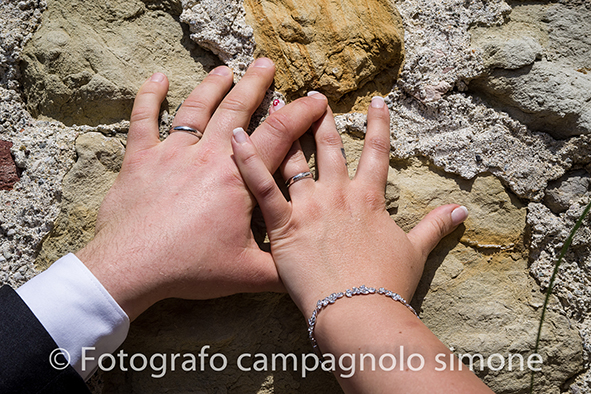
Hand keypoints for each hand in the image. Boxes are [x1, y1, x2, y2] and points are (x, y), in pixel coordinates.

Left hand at [76, 58, 328, 320]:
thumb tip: (311, 268)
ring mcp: (172, 154)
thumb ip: (283, 268)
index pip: (278, 135)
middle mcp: (207, 157)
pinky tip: (157, 78)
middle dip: (255, 84)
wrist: (133, 268)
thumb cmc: (192, 269)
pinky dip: (150, 97)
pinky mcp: (140, 159)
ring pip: (196, 108)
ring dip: (213, 86)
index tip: (316, 99)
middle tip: (266, 64)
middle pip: (236, 109)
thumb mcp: (248, 274)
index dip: (301, 113)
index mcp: (238, 179)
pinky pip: (144, 120)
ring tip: (226, 70)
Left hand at [231, 96, 492, 392]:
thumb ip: (436, 226)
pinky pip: (262, 187)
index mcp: (369, 199)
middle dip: (322, 120)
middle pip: (331, 148)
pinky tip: (236, 137)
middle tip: (314, 97)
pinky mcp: (284, 225)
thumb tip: (463, 211)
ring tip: (274, 105)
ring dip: (284, 130)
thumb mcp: (416, 252)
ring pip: (295, 159)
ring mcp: (311, 206)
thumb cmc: (387, 284)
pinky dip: (247, 161)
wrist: (359, 310)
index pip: (377, 153)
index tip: (376, 101)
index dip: (379, 125)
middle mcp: (339, 194)